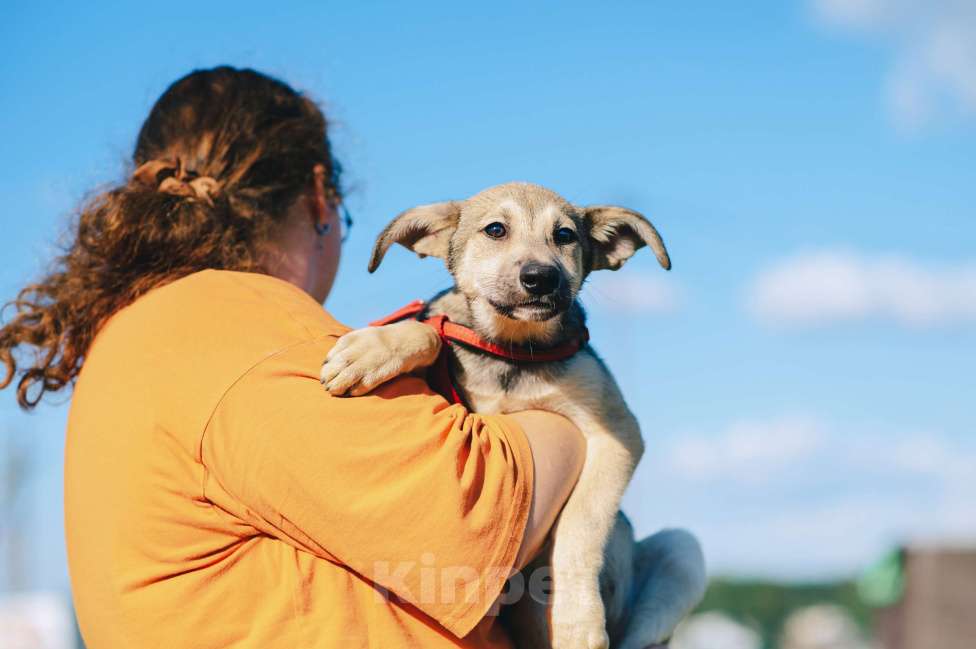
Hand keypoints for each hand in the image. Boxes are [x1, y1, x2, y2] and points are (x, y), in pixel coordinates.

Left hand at [320, 321, 440, 395]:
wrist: (411, 340)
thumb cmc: (382, 343)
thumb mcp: (362, 338)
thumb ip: (346, 348)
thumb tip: (327, 364)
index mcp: (355, 337)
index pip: (334, 354)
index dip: (327, 367)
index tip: (325, 375)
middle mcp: (363, 346)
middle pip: (339, 364)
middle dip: (329, 376)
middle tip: (326, 385)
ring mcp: (375, 358)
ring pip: (349, 375)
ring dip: (338, 386)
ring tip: (333, 391)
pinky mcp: (386, 370)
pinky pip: (366, 383)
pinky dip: (356, 390)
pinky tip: (352, 393)